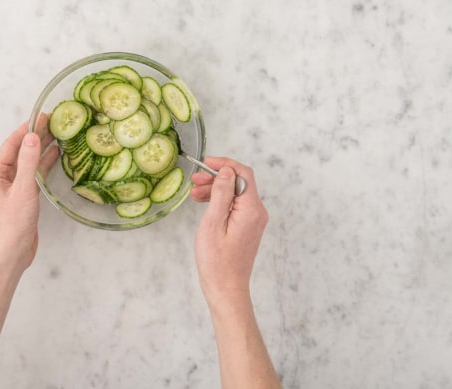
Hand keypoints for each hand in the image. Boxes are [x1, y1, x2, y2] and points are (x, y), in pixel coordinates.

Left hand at [0, 114, 58, 274]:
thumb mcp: (23, 190)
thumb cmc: (11, 225)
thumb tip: (33, 136)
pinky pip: (34, 174)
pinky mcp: (23, 196)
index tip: (43, 116)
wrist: (10, 254)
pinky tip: (55, 155)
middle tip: (55, 121)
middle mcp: (1, 177)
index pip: (12, 143)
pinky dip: (44, 163)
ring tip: (58, 133)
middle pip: (20, 150)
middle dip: (36, 135)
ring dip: (41, 148)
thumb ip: (29, 163)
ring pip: (28, 161)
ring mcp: (12, 187)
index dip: (27, 128)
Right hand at [191, 157, 268, 309]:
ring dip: (216, 189)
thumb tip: (226, 171)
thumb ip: (221, 194)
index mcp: (251, 209)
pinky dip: (220, 201)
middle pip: (239, 182)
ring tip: (194, 194)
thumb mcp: (213, 223)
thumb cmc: (217, 261)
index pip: (243, 174)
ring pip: (236, 194)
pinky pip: (236, 206)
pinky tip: (204, 204)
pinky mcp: (248, 228)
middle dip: (217, 177)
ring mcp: (254, 221)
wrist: (226, 288)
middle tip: (195, 180)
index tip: (206, 163)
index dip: (225, 164)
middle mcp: (257, 213)